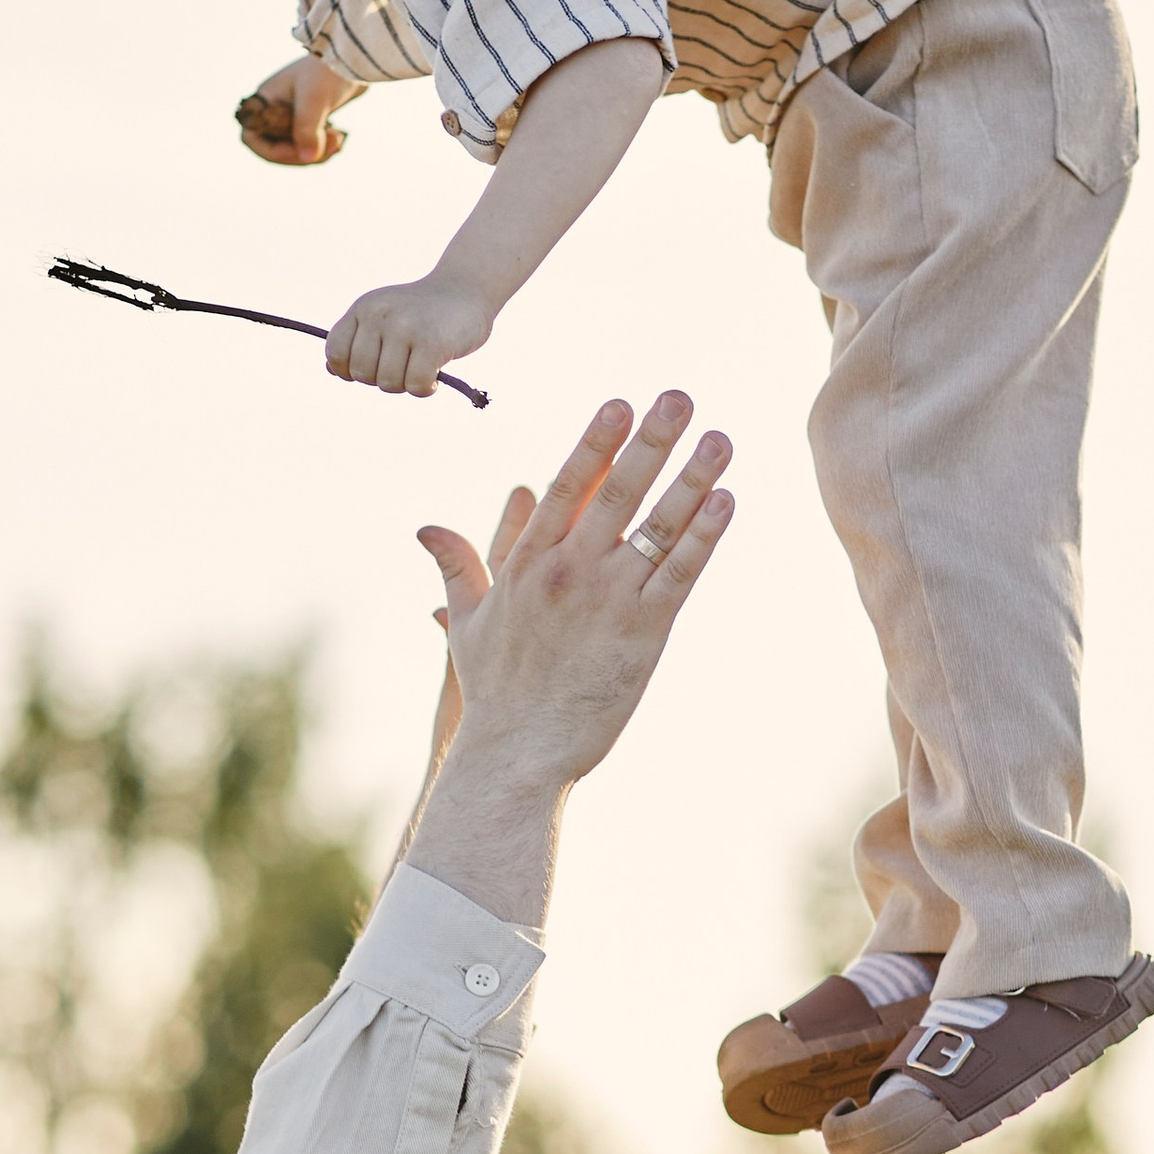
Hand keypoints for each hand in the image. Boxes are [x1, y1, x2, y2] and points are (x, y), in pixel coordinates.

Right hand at [238, 56, 363, 164]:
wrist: (353, 57)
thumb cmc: (328, 71)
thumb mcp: (314, 99)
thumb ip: (307, 129)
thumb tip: (308, 158)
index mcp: (265, 100)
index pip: (252, 137)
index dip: (272, 151)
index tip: (299, 152)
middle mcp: (273, 109)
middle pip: (276, 148)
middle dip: (303, 154)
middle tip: (331, 147)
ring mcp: (291, 115)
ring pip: (295, 149)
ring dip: (317, 152)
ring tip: (340, 140)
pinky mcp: (309, 119)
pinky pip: (309, 144)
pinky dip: (323, 147)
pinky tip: (340, 138)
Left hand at [326, 271, 493, 399]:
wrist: (467, 290)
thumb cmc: (423, 312)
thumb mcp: (384, 316)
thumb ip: (357, 342)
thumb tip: (332, 370)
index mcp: (363, 308)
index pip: (335, 353)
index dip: (349, 371)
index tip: (373, 368)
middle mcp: (379, 315)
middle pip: (362, 374)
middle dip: (383, 379)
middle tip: (406, 365)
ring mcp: (405, 327)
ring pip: (388, 383)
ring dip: (407, 385)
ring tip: (422, 366)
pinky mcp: (431, 342)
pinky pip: (416, 385)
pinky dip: (425, 389)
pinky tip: (435, 376)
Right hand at [406, 396, 733, 922]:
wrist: (516, 757)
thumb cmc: (494, 695)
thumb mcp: (466, 624)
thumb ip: (457, 567)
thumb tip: (427, 528)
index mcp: (528, 565)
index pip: (565, 488)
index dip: (594, 444)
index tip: (618, 404)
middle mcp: (569, 573)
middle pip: (616, 493)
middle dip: (649, 441)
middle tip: (677, 396)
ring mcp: (608, 601)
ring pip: (657, 528)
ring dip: (692, 479)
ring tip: (720, 438)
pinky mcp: (643, 635)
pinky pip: (680, 575)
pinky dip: (704, 538)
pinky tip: (726, 502)